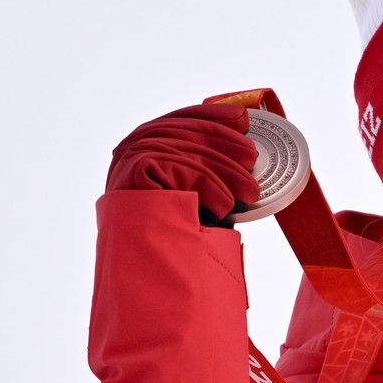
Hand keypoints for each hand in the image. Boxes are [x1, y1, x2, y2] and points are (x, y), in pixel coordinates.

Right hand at [106, 104, 260, 227]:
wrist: (148, 266)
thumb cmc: (172, 232)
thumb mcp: (193, 193)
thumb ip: (207, 169)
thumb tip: (247, 155)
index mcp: (146, 145)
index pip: (182, 119)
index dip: (215, 116)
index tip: (243, 119)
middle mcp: (132, 148)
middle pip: (187, 132)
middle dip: (226, 143)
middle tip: (253, 159)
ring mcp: (129, 157)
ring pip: (188, 151)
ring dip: (226, 171)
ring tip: (250, 191)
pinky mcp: (132, 170)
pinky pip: (180, 167)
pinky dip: (208, 186)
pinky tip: (225, 205)